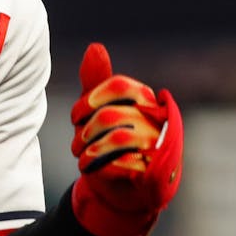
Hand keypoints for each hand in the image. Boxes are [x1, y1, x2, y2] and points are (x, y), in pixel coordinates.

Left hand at [69, 42, 182, 235]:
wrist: (124, 189)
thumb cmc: (111, 144)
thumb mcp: (98, 111)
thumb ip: (95, 82)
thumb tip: (95, 46)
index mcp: (145, 100)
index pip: (119, 86)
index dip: (90, 100)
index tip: (76, 116)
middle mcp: (157, 120)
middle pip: (111, 114)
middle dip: (85, 131)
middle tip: (77, 144)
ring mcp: (159, 146)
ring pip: (118, 137)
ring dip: (90, 150)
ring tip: (82, 157)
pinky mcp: (155, 173)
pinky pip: (124, 163)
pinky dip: (101, 167)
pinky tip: (94, 170)